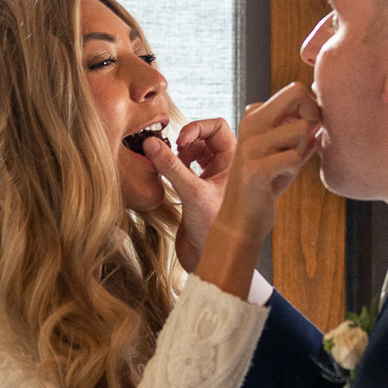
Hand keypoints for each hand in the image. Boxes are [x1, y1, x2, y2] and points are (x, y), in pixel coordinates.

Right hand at [144, 117, 234, 272]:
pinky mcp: (197, 189)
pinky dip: (173, 164)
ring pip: (193, 151)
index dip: (198, 128)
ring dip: (178, 151)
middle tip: (173, 150)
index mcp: (237, 162)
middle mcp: (226, 167)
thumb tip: (150, 143)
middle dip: (186, 139)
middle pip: (204, 136)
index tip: (181, 141)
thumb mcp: (192, 194)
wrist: (209, 260)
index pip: (219, 127)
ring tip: (167, 162)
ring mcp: (211, 178)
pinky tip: (164, 172)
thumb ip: (171, 166)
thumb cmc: (214, 232)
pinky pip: (185, 166)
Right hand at [192, 84, 321, 298]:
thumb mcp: (285, 156)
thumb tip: (323, 115)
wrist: (241, 221)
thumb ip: (302, 135)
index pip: (295, 90)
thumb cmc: (266, 188)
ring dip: (304, 148)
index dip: (313, 106)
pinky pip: (294, 156)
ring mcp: (251, 146)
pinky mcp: (255, 169)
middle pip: (297, 94)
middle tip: (311, 139)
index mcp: (255, 119)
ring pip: (301, 128)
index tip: (312, 129)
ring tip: (289, 165)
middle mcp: (251, 126)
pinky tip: (281, 178)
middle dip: (314, 114)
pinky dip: (295, 168)